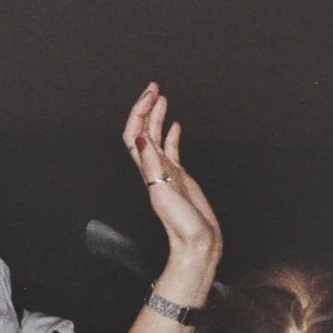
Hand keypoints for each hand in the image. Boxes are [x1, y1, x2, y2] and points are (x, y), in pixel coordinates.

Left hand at [123, 83, 219, 277]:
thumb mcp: (165, 195)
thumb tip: (141, 138)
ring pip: (156, 138)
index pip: (135, 135)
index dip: (138, 113)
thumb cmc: (182, 226)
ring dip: (156, 116)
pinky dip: (170, 134)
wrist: (197, 246)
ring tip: (160, 97)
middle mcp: (154, 169)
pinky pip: (172, 150)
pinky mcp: (180, 178)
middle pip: (143, 132)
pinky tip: (174, 124)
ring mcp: (166, 173)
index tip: (150, 94)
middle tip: (153, 86)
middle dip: (145, 107)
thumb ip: (153, 167)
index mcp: (148, 172)